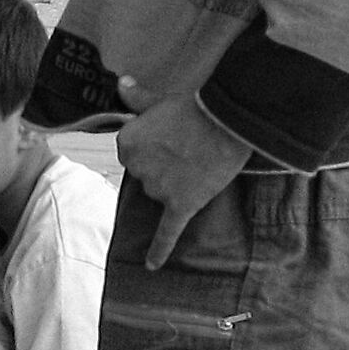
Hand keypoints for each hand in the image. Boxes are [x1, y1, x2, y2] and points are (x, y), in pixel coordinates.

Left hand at [114, 73, 249, 268]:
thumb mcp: (161, 100)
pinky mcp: (181, 205)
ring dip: (175, 184)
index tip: (171, 137)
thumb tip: (121, 83)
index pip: (132, 153)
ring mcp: (158, 189)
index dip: (153, 146)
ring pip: (160, 194)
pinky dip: (158, 250)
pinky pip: (166, 232)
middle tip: (187, 149)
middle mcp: (137, 168)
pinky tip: (152, 266)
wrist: (227, 123)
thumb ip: (138, 98)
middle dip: (163, 165)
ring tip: (197, 163)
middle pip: (145, 175)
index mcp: (127, 143)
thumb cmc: (195, 109)